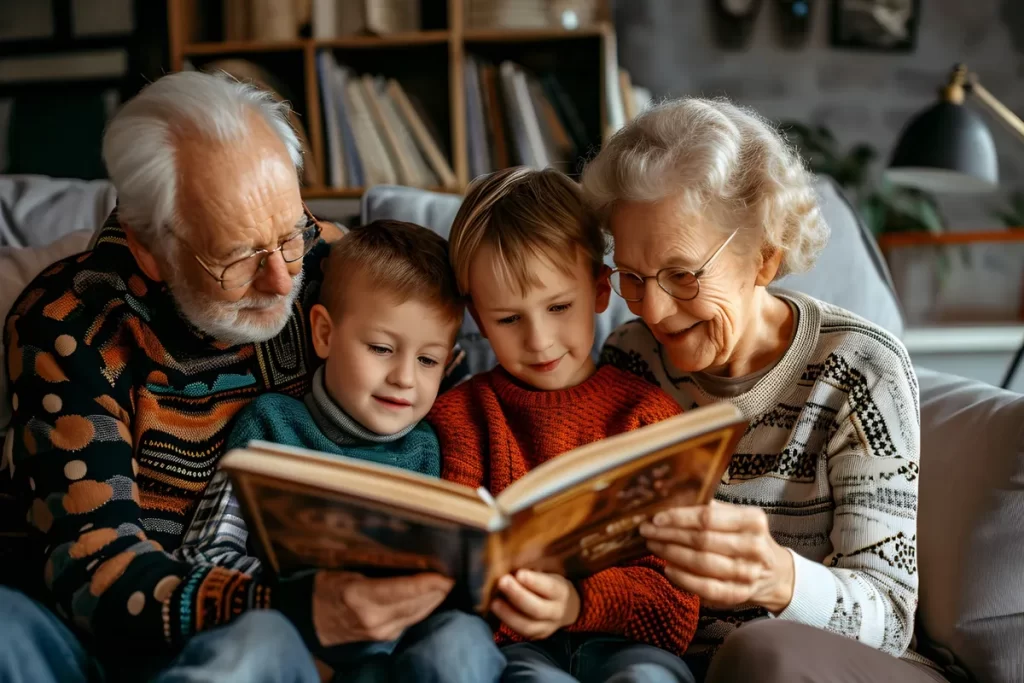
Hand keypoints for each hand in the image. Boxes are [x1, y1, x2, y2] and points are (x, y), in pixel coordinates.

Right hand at [312, 570, 452, 646]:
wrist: (309, 620)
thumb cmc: (326, 587)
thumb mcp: (346, 570)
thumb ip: (374, 566)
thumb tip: (406, 553)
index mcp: (361, 596)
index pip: (404, 589)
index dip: (429, 582)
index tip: (446, 573)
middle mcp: (373, 617)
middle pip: (416, 603)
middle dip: (438, 590)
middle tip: (453, 574)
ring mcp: (379, 631)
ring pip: (417, 614)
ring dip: (434, 599)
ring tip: (447, 584)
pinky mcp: (383, 638)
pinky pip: (410, 621)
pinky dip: (423, 608)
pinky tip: (431, 597)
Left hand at [491, 569, 579, 639]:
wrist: (564, 607)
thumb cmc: (550, 583)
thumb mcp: (549, 572)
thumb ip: (534, 568)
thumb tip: (513, 559)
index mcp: (561, 592)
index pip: (550, 588)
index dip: (534, 582)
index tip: (519, 573)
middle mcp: (556, 612)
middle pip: (537, 609)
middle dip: (518, 596)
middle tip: (502, 582)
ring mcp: (547, 627)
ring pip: (528, 626)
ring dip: (508, 614)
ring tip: (494, 602)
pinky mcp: (535, 636)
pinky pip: (521, 633)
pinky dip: (507, 621)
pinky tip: (496, 610)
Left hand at [640, 500, 794, 612]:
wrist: (775, 573)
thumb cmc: (747, 538)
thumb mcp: (738, 518)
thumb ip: (711, 510)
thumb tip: (673, 501)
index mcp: (753, 520)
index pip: (708, 517)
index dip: (679, 518)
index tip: (656, 517)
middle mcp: (754, 546)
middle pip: (702, 540)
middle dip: (669, 535)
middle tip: (646, 531)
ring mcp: (748, 573)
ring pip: (702, 564)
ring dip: (672, 554)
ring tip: (653, 546)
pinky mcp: (740, 594)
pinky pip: (706, 588)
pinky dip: (684, 579)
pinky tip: (668, 569)